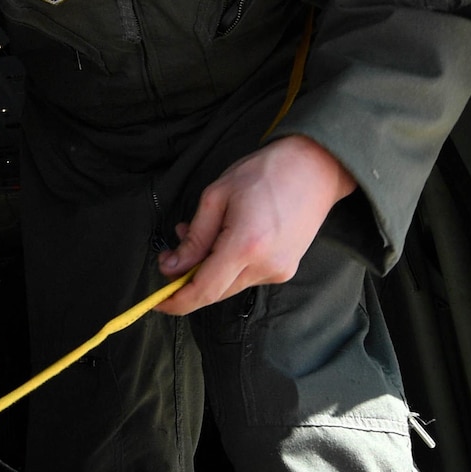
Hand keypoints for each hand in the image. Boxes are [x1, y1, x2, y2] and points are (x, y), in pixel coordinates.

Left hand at [154, 135, 354, 314]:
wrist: (314, 169)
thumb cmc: (262, 174)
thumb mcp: (216, 197)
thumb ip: (194, 238)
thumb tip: (171, 267)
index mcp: (246, 246)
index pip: (205, 290)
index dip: (177, 301)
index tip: (156, 302)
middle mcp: (266, 266)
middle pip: (215, 291)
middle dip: (187, 279)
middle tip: (169, 254)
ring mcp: (280, 271)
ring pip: (229, 285)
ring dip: (206, 268)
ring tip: (196, 234)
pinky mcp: (286, 269)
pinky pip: (246, 277)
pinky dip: (226, 265)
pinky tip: (221, 239)